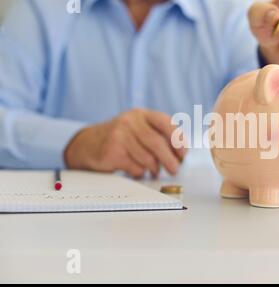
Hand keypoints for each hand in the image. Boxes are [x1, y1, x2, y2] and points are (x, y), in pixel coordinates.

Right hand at [64, 109, 186, 177]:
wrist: (87, 144)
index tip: (183, 154)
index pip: (166, 123)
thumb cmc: (120, 138)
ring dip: (154, 169)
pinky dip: (140, 172)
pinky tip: (137, 171)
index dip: (178, 139)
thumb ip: (157, 136)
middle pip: (157, 143)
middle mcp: (130, 121)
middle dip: (170, 160)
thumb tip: (179, 156)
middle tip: (175, 169)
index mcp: (141, 114)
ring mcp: (120, 135)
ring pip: (147, 158)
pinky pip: (135, 167)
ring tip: (154, 172)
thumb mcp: (137, 128)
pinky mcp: (113, 151)